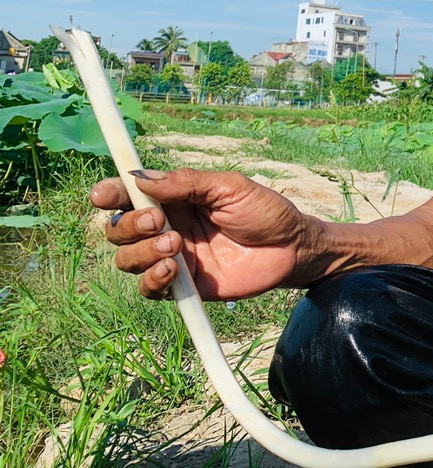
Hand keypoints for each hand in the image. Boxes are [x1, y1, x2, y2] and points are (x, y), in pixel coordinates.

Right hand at [90, 168, 320, 300]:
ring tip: (175, 245)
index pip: (128, 196)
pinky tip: (173, 270)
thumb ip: (187, 182)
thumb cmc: (265, 212)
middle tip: (161, 223)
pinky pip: (148, 289)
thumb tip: (140, 178)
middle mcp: (166, 227)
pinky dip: (152, 279)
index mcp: (174, 199)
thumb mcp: (229, 187)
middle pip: (117, 230)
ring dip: (141, 253)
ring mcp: (172, 258)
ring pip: (126, 259)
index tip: (104, 195)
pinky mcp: (183, 287)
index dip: (109, 194)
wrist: (293, 248)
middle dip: (129, 226)